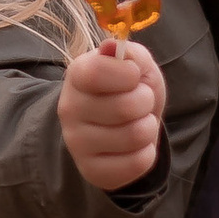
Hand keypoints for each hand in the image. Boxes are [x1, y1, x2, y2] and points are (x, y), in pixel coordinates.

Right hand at [59, 40, 166, 190]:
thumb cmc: (127, 89)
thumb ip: (130, 54)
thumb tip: (113, 47)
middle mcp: (69, 109)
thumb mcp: (135, 64)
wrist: (120, 125)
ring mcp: (77, 143)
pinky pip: (138, 163)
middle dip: (146, 101)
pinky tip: (135, 145)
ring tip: (139, 122)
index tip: (133, 76)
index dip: (127, 74)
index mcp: (77, 75)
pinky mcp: (92, 170)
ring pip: (135, 136)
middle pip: (125, 107)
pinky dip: (147, 152)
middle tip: (140, 101)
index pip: (96, 73)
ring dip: (148, 127)